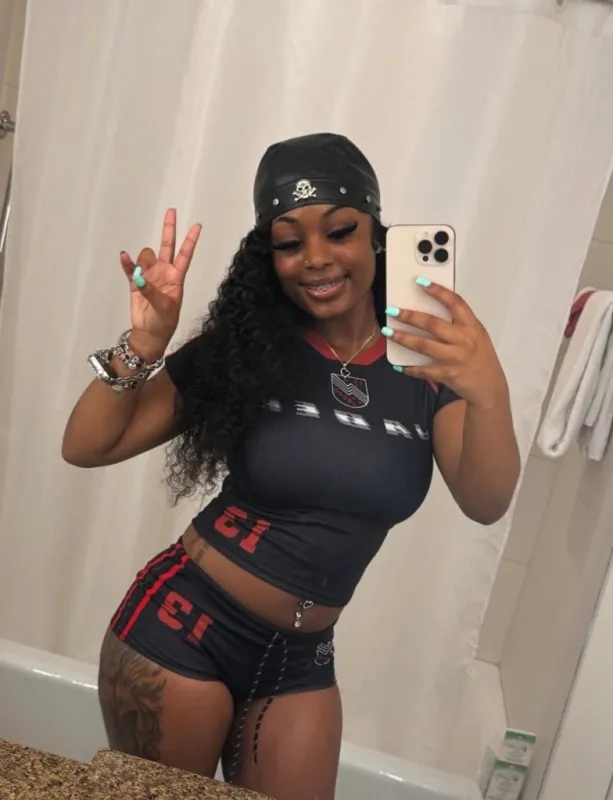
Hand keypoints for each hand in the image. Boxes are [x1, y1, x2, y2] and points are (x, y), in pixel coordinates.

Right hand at [120, 208, 200, 359]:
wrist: (149, 333)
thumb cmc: (164, 322)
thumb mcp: (164, 307)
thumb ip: (151, 290)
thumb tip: (139, 277)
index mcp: (176, 278)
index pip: (184, 255)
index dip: (190, 241)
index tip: (197, 225)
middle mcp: (164, 273)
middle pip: (167, 246)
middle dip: (169, 229)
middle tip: (171, 211)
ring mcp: (150, 276)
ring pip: (146, 256)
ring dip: (142, 261)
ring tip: (141, 278)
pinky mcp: (136, 282)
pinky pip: (130, 269)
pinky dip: (127, 263)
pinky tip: (124, 258)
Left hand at [385, 281, 507, 408]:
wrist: (489, 385)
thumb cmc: (481, 357)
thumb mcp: (477, 335)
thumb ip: (458, 323)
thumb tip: (430, 310)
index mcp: (472, 326)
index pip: (455, 303)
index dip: (438, 291)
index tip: (421, 282)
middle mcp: (464, 340)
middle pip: (432, 324)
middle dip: (410, 316)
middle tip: (393, 311)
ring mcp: (455, 358)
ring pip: (424, 346)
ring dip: (403, 338)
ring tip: (389, 332)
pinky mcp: (447, 374)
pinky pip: (423, 370)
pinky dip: (409, 368)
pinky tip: (399, 365)